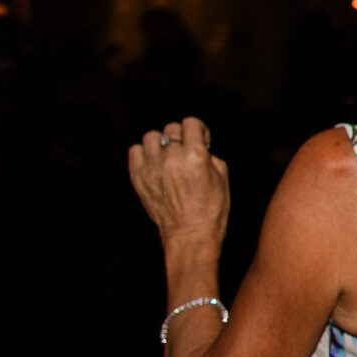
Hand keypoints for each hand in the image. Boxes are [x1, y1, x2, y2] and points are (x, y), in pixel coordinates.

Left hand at [127, 117, 229, 254]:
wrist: (190, 234)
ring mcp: (152, 167)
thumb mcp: (222, 176)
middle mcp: (171, 157)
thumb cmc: (210, 209)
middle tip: (186, 151)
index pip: (191, 123)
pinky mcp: (138, 177)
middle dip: (182, 137)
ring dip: (161, 143)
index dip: (198, 129)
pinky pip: (135, 151)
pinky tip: (154, 163)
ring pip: (151, 136)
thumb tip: (198, 147)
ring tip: (167, 156)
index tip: (201, 140)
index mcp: (195, 155)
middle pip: (171, 128)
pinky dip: (144, 154)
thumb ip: (209, 155)